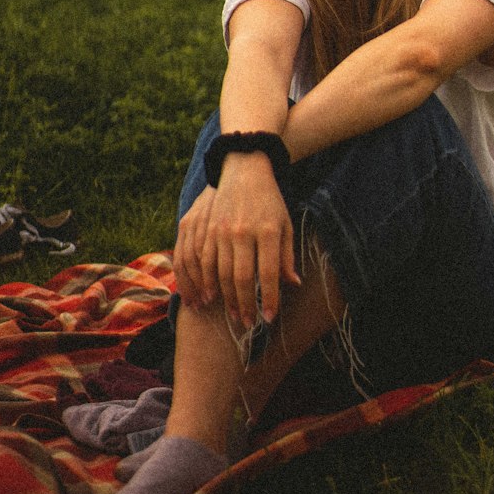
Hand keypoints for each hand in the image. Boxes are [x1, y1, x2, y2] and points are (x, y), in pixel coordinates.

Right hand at [172, 161, 300, 327]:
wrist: (244, 170)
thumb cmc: (270, 201)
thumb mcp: (285, 225)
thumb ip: (286, 256)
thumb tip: (292, 284)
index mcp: (268, 231)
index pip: (268, 273)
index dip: (268, 298)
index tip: (269, 317)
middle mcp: (243, 231)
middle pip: (241, 277)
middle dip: (245, 305)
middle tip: (249, 322)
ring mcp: (221, 229)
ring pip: (219, 273)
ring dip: (225, 299)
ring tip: (232, 315)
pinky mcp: (205, 226)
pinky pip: (201, 260)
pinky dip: (203, 282)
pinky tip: (209, 296)